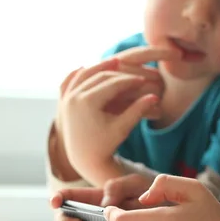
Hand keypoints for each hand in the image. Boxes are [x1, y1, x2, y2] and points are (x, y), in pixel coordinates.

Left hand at [58, 48, 178, 185]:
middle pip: (99, 77)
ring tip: (115, 62)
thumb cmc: (105, 146)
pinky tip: (87, 67)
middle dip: (118, 74)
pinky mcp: (63, 101)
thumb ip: (137, 111)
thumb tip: (156, 96)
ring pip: (84, 74)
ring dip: (99, 67)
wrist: (82, 158)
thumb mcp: (122, 129)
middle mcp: (74, 97)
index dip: (129, 80)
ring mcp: (66, 98)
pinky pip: (69, 81)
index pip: (113, 84)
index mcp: (88, 103)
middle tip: (132, 71)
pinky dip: (78, 73)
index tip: (143, 79)